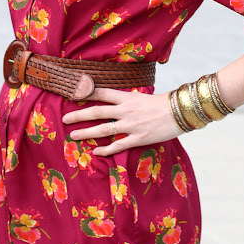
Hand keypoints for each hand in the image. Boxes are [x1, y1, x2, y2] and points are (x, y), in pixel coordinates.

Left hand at [62, 87, 182, 155]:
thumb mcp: (142, 97)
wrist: (178, 113)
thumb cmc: (161, 103)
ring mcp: (131, 125)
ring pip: (103, 129)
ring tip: (72, 135)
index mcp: (127, 98)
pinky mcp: (137, 138)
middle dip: (79, 115)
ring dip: (86, 133)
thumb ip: (127, 100)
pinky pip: (117, 145)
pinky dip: (105, 149)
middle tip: (65, 118)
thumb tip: (113, 100)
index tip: (73, 92)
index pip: (102, 93)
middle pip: (97, 112)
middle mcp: (126, 110)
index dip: (87, 92)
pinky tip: (95, 151)